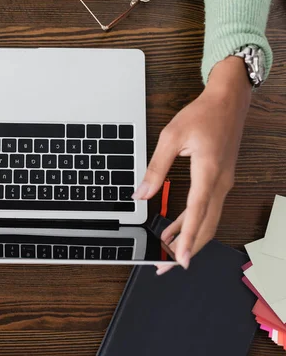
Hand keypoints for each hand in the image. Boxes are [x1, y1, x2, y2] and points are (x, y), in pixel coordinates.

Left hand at [133, 56, 251, 273]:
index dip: (188, 238)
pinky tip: (175, 231)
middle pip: (206, 225)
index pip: (197, 213)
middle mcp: (220, 183)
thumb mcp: (171, 137)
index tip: (181, 259)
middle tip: (168, 267)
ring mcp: (222, 183)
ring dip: (189, 239)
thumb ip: (156, 168)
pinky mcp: (218, 181)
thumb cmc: (202, 115)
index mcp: (208, 172)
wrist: (228, 101)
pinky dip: (191, 223)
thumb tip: (141, 194)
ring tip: (168, 253)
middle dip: (187, 249)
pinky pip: (206, 209)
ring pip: (207, 220)